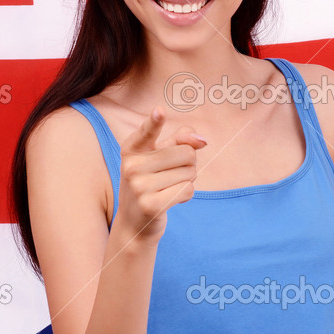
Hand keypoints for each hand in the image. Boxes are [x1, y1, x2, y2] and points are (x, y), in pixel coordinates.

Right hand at [114, 106, 205, 242]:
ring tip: (168, 187)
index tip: (160, 111)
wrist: (135, 222)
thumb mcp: (159, 157)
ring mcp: (139, 186)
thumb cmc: (151, 181)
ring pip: (189, 172)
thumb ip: (180, 140)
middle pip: (186, 152)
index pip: (146, 132)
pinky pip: (187, 190)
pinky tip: (171, 199)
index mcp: (131, 149)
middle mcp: (131, 166)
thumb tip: (202, 140)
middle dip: (189, 163)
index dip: (155, 121)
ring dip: (187, 180)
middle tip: (171, 174)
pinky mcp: (151, 205)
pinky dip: (186, 194)